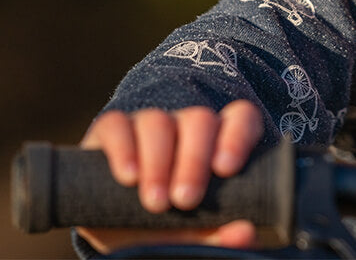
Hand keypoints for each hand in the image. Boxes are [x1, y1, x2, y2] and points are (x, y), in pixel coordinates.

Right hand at [75, 100, 263, 253]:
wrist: (114, 229)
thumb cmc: (164, 228)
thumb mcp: (192, 237)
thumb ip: (219, 236)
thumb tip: (244, 233)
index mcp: (217, 143)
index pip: (242, 118)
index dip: (237, 136)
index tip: (227, 169)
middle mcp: (186, 127)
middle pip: (200, 120)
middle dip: (194, 160)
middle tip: (186, 200)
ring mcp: (149, 124)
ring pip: (159, 122)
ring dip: (158, 162)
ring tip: (156, 202)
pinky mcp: (111, 129)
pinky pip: (117, 124)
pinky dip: (124, 148)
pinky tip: (128, 176)